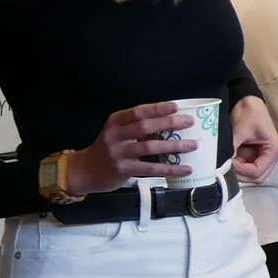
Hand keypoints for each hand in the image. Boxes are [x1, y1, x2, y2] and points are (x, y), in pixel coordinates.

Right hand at [68, 102, 195, 191]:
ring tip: (193, 145)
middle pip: (145, 126)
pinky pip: (151, 168)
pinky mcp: (123, 169)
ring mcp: (118, 153)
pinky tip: (185, 168)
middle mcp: (115, 135)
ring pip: (150, 147)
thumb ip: (137, 128)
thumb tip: (169, 123)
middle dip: (169, 123)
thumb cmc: (107, 149)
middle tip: (189, 122)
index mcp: (115, 122)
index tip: (176, 106)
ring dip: (174, 145)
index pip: (138, 111)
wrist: (84, 171)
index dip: (157, 108)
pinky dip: (170, 168)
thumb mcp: (117, 133)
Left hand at [229, 97, 277, 183]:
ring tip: (226, 160)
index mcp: (273, 151)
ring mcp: (262, 156)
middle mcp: (271, 157)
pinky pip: (244, 166)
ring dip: (237, 170)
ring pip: (249, 174)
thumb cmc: (248, 112)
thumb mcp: (239, 131)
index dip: (240, 171)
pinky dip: (235, 165)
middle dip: (240, 174)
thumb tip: (221, 164)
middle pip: (255, 177)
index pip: (257, 172)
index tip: (228, 162)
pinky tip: (227, 158)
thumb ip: (231, 149)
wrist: (246, 100)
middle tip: (226, 165)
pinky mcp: (253, 154)